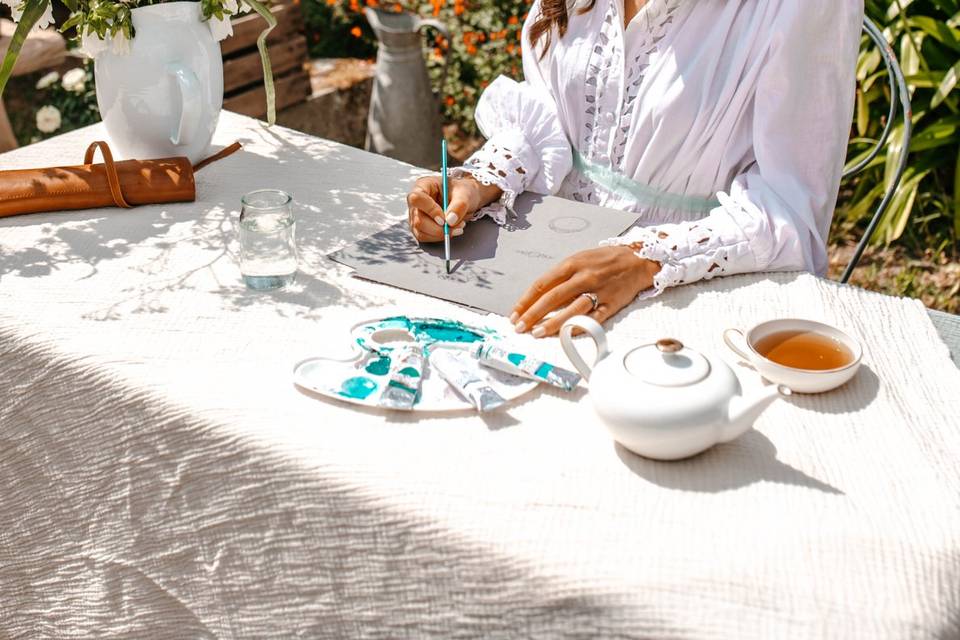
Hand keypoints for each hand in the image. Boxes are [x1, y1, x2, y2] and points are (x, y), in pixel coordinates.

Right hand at [406, 175, 500, 242]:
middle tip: (455, 227)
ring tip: (457, 228)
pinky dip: (439, 237)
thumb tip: (450, 221)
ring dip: (440, 234)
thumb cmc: (462, 191)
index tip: (444, 219)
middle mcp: (416, 201)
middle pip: (418, 219)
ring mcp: (416, 215)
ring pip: (420, 231)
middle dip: (437, 228)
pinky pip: (425, 237)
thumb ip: (459, 205)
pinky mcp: (421, 227)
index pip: (416, 199)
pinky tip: (451, 231)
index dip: (429, 210)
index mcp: (423, 186)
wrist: (466, 199)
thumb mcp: (465, 193)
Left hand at [511, 246, 660, 337]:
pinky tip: (566, 335)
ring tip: (537, 333)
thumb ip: (560, 276)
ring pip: (571, 310)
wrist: (638, 260)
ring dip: (552, 323)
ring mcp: (598, 291)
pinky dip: (579, 327)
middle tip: (520, 327)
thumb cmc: (604, 260)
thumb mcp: (579, 259)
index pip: (542, 284)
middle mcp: (583, 277)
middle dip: (532, 314)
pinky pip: (593, 319)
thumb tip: (539, 297)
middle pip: (552, 298)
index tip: (515, 313)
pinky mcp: (611, 304)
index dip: (526, 300)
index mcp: (572, 264)